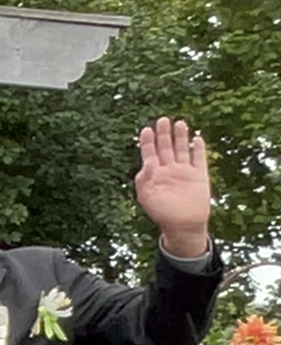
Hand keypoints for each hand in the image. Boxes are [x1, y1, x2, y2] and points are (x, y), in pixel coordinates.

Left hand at [135, 117, 211, 257]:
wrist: (183, 225)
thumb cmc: (162, 213)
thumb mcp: (147, 196)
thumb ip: (144, 179)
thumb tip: (147, 162)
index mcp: (154, 175)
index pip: (150, 154)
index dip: (148, 142)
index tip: (146, 129)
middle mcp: (169, 171)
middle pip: (166, 148)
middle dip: (164, 134)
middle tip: (162, 119)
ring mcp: (184, 172)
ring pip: (181, 150)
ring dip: (180, 137)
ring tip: (179, 123)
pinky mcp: (199, 176)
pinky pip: (198, 159)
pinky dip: (198, 149)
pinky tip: (196, 139)